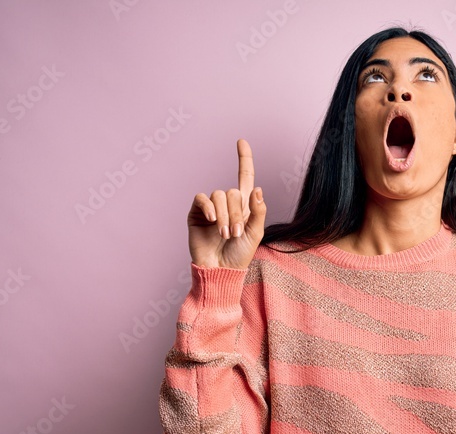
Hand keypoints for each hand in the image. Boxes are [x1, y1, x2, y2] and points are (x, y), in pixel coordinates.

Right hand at [186, 138, 266, 269]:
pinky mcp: (197, 213)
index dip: (244, 159)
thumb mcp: (255, 233)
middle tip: (235, 233)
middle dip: (236, 213)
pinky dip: (209, 208)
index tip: (241, 141)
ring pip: (219, 196)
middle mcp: (227, 203)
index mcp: (244, 205)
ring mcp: (211, 208)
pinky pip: (202, 199)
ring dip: (224, 216)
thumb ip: (258, 211)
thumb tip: (257, 188)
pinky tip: (212, 221)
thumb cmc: (240, 254)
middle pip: (233, 192)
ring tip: (225, 235)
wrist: (220, 270)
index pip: (244, 177)